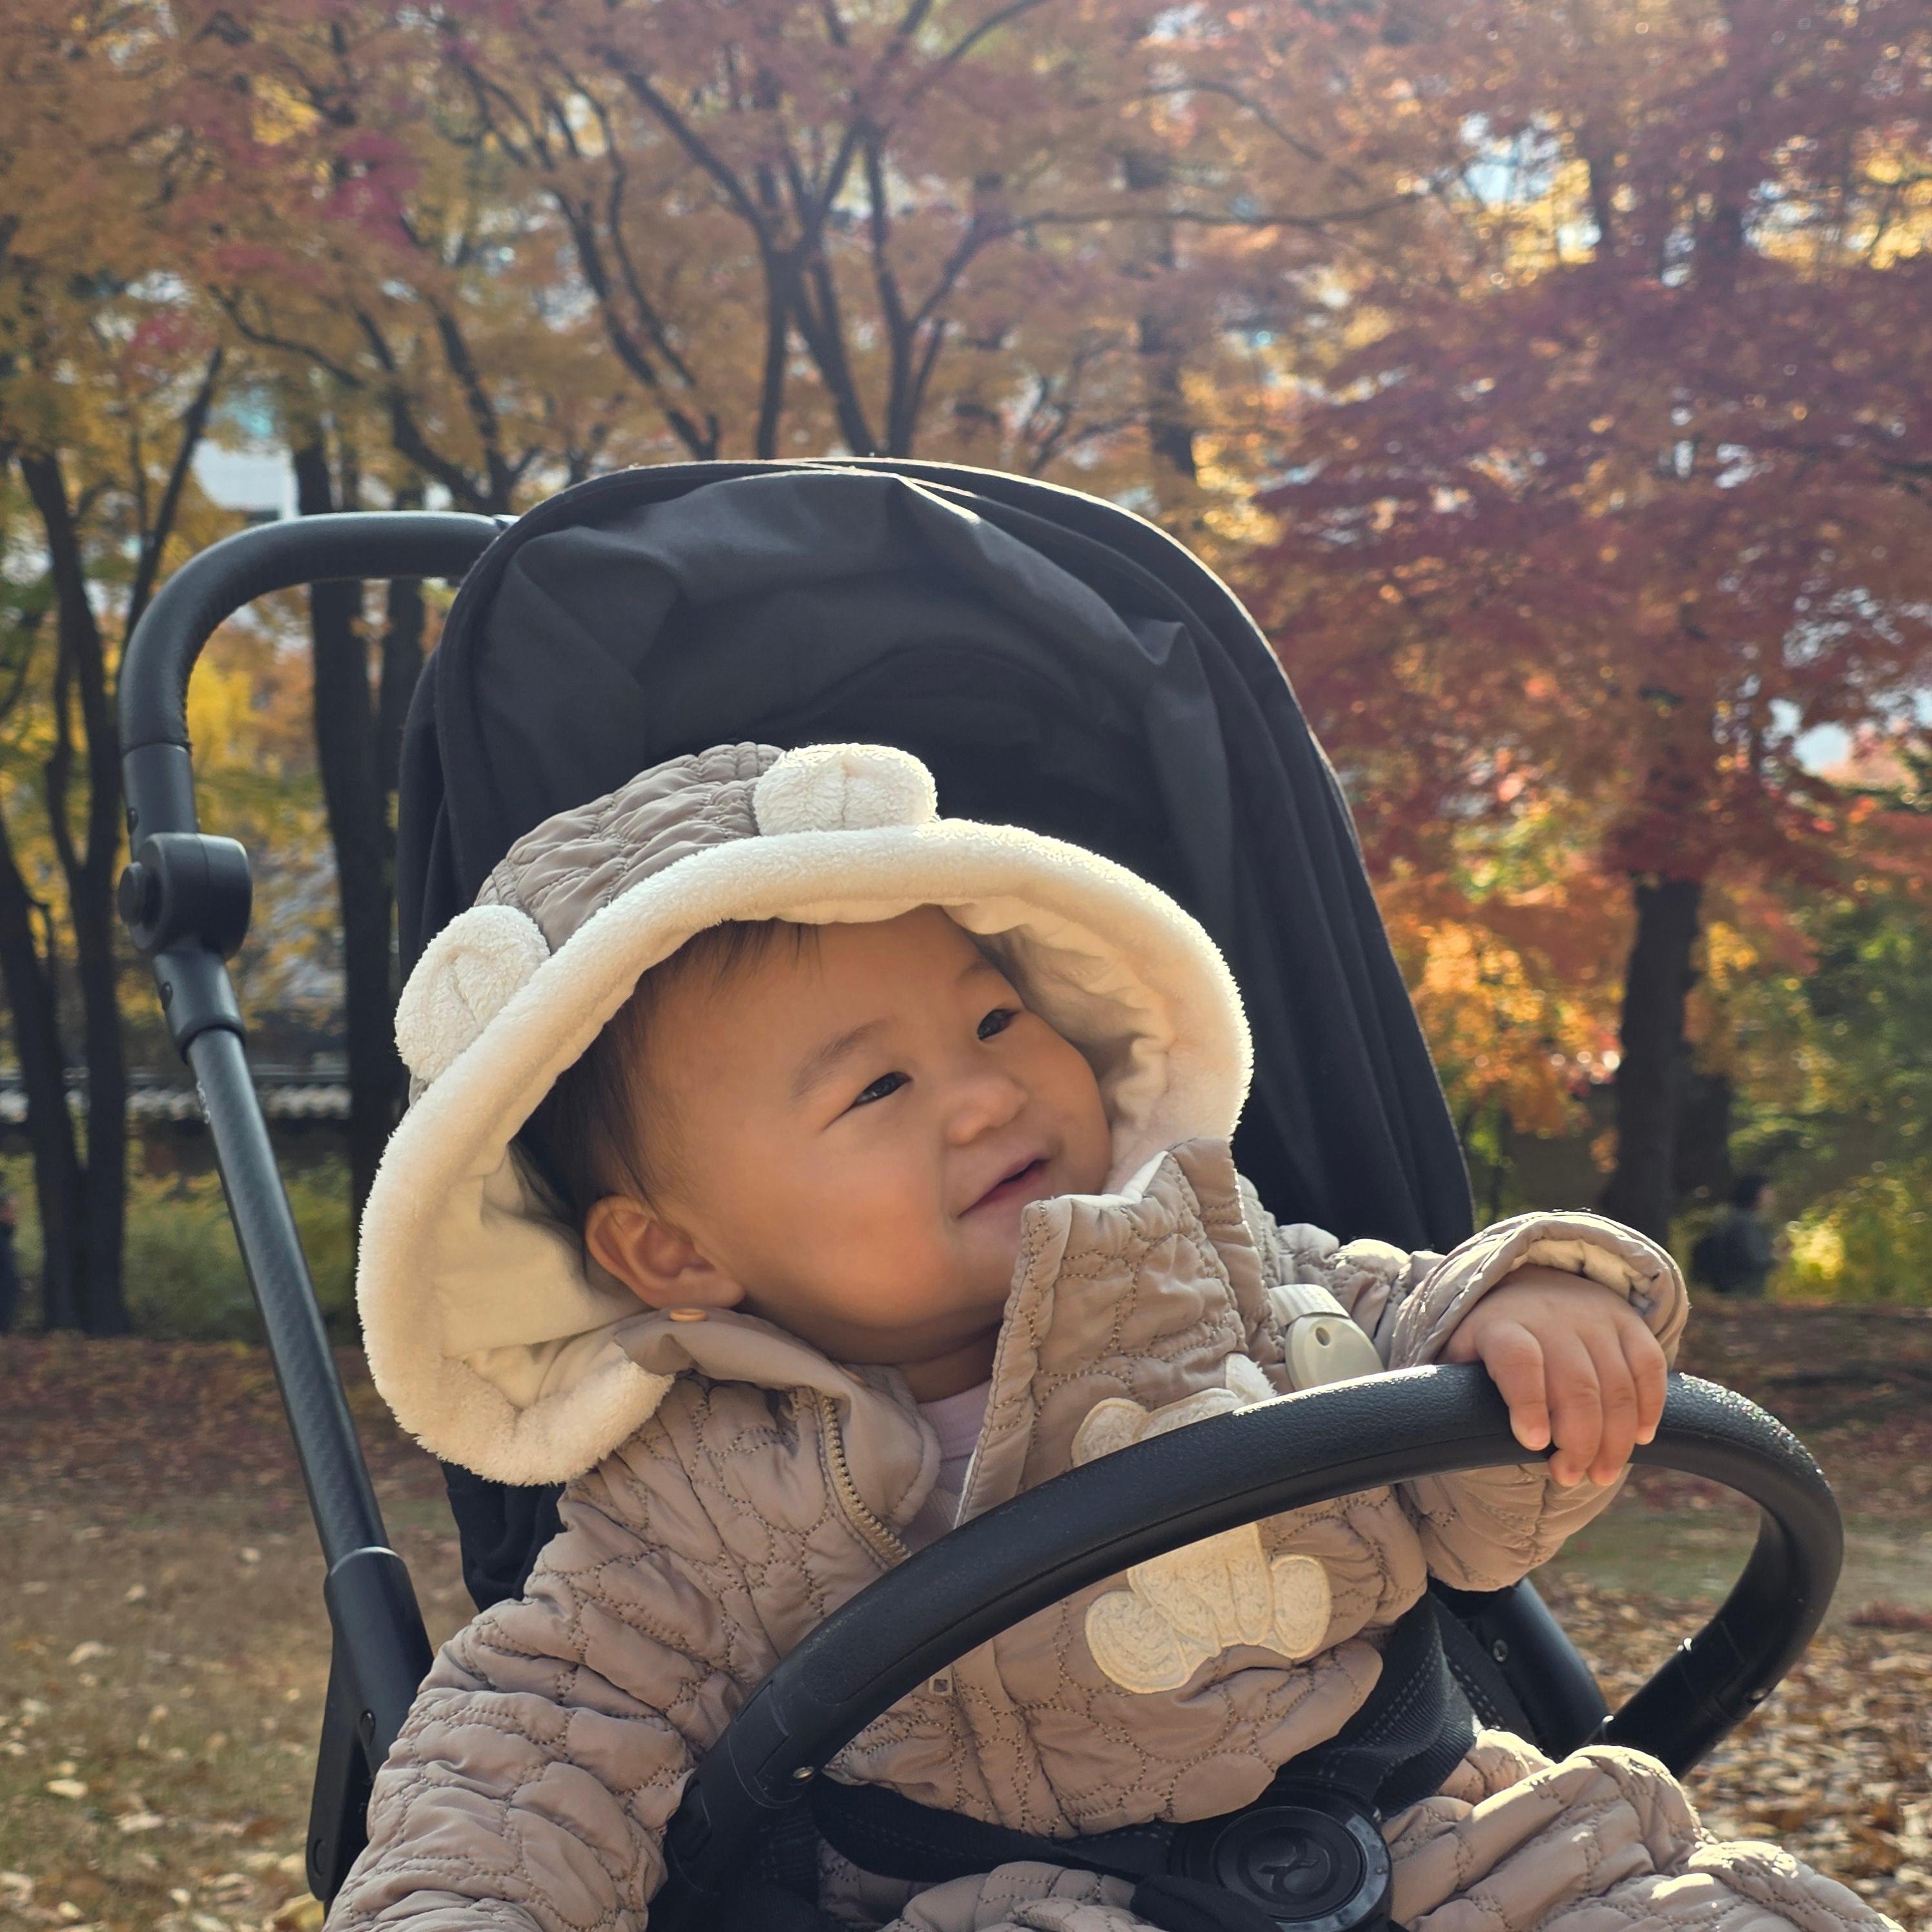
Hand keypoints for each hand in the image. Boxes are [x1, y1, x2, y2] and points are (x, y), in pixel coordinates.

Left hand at [1443, 1265, 1666, 1485]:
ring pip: (1616, 1383)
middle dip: (1579, 1441)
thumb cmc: (1488, 1342)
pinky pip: (1649, 1365)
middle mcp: (1549, 1316)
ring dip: (1615, 1438)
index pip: (1518, 1360)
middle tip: (1571, 1477)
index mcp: (1500, 1326)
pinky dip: (1649, 1406)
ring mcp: (1593, 1316)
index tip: (1535, 1444)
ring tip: (1600, 1473)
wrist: (1523, 1286)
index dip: (1528, 1402)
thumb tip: (1452, 1441)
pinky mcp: (1627, 1320)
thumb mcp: (1459, 1361)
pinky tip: (1639, 1438)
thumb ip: (1457, 1395)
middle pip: (1576, 1384)